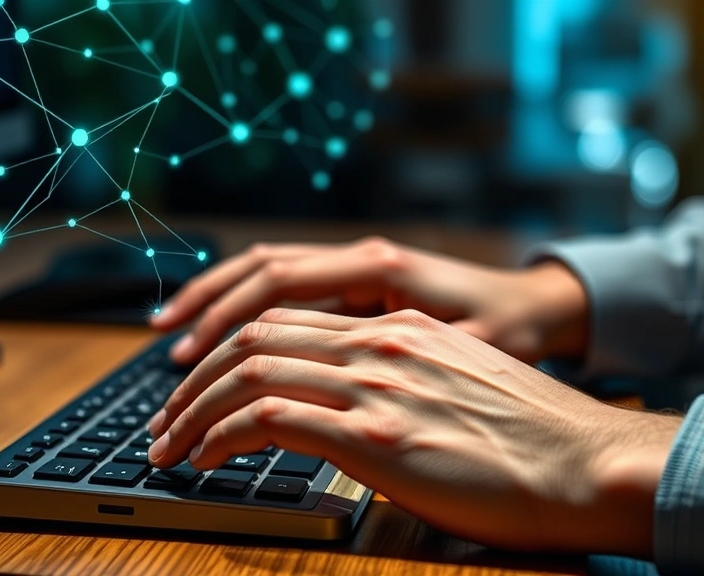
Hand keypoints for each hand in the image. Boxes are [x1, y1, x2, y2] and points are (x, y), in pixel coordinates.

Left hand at [147, 309, 680, 555]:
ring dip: (193, 409)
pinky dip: (221, 435)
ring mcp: (375, 384)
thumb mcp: (452, 381)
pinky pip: (269, 419)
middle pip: (252, 336)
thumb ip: (392, 377)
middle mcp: (377, 341)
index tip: (192, 377)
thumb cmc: (525, 436)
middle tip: (164, 415)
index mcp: (392, 325)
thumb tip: (341, 402)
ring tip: (167, 444)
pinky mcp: (375, 437)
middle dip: (193, 376)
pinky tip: (204, 457)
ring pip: (249, 373)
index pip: (280, 317)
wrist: (586, 462)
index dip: (222, 342)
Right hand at [151, 238, 589, 364]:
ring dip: (215, 301)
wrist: (538, 306)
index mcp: (377, 267)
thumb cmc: (510, 332)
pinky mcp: (352, 282)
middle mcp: (357, 256)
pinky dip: (245, 306)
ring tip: (172, 333)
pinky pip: (284, 286)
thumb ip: (398, 353)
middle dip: (205, 307)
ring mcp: (352, 265)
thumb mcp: (463, 349)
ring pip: (264, 272)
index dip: (227, 321)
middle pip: (258, 269)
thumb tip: (326, 377)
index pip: (278, 284)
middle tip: (165, 347)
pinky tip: (221, 331)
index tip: (192, 358)